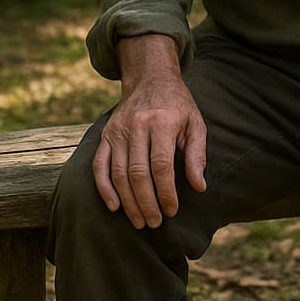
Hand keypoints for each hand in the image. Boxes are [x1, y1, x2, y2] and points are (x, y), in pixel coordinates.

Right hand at [92, 35, 207, 228]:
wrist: (150, 78)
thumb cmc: (178, 106)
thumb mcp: (195, 124)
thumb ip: (198, 155)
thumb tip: (199, 187)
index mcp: (162, 122)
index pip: (162, 165)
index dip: (166, 192)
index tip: (172, 210)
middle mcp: (137, 126)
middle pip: (138, 173)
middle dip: (146, 202)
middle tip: (155, 222)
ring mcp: (118, 131)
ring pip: (118, 173)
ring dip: (128, 201)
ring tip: (139, 221)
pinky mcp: (106, 135)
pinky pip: (99, 165)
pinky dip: (104, 188)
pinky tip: (114, 206)